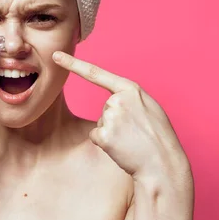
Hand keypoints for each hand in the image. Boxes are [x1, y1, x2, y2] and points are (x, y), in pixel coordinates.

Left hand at [52, 51, 190, 181]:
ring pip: (102, 123)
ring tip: (132, 139)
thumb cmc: (158, 136)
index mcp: (130, 89)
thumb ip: (131, 99)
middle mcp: (118, 100)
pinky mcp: (104, 135)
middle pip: (105, 107)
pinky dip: (106, 143)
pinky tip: (122, 147)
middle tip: (136, 131)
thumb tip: (114, 101)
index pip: (96, 73)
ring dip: (113, 132)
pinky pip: (96, 136)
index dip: (73, 64)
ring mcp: (110, 117)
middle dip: (117, 119)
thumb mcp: (150, 107)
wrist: (163, 163)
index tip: (55, 56)